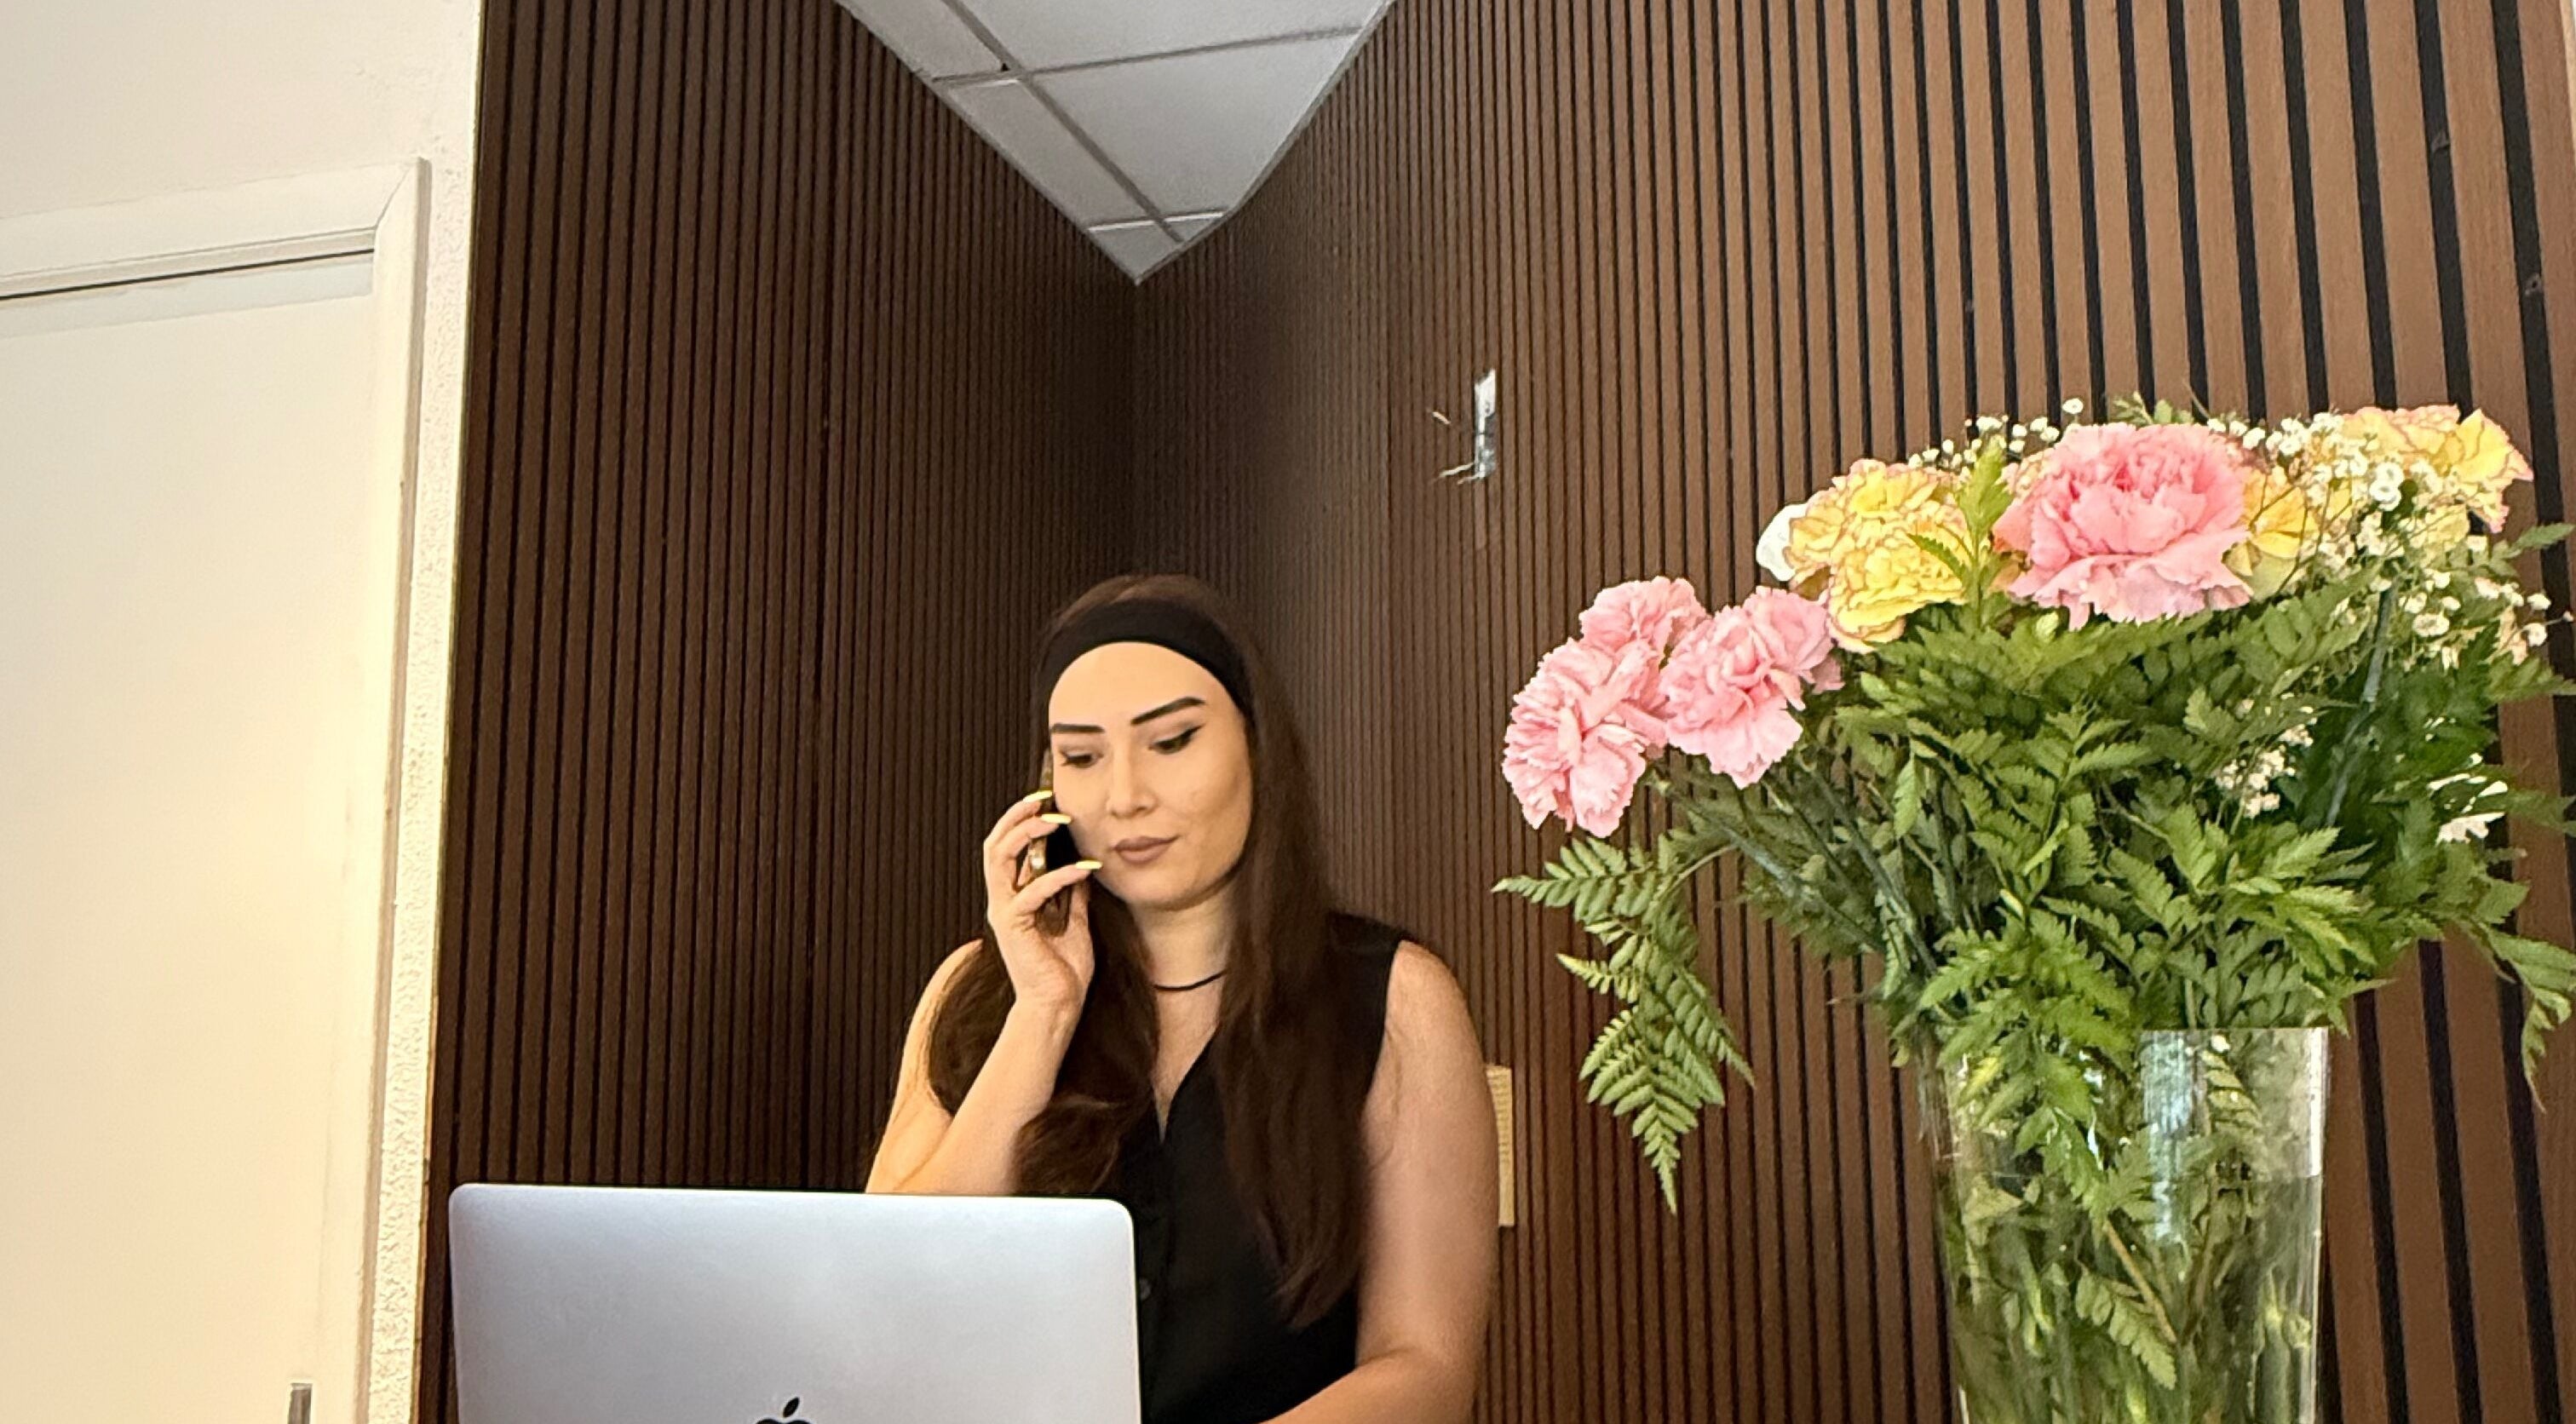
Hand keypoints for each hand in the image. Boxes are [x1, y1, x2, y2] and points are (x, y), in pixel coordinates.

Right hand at [982, 790, 1098, 1020]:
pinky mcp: (1014, 927)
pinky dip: (1058, 876)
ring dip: (1026, 834)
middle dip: (1016, 817)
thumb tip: (1081, 867)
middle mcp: (1003, 902)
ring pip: (1000, 859)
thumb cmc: (1063, 970)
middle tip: (1042, 799)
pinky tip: (1083, 869)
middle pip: (995, 845)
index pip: (1006, 849)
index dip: (1019, 822)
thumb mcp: (1075, 922)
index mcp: (1013, 899)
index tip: (1044, 803)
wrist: (1057, 1006)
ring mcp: (1005, 913)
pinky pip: (1032, 892)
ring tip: (1054, 820)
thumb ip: (1072, 895)